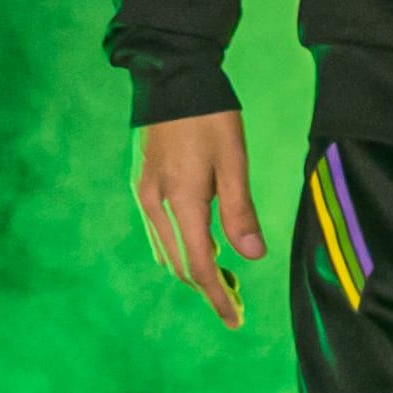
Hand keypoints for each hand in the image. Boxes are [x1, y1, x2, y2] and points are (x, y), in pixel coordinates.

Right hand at [133, 110, 265, 328]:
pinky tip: (199, 243)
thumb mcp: (233, 158)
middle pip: (179, 264)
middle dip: (207, 288)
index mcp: (180, 199)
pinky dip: (178, 246)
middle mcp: (154, 202)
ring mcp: (142, 192)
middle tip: (236, 302)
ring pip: (165, 250)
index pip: (199, 266)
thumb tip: (252, 256)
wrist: (168, 72)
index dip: (218, 297)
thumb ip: (240, 210)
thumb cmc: (208, 112)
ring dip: (192, 269)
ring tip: (223, 277)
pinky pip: (157, 230)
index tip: (235, 319)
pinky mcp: (139, 181)